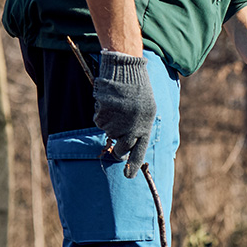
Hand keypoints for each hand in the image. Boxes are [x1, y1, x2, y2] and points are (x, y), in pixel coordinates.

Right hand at [93, 50, 156, 177]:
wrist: (126, 70)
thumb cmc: (138, 89)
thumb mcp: (147, 109)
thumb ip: (140, 127)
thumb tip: (129, 146)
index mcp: (146, 126)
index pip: (140, 151)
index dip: (133, 165)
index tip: (128, 176)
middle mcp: (132, 127)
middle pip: (121, 149)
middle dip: (118, 149)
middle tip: (116, 142)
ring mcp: (117, 122)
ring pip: (108, 133)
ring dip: (110, 124)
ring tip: (118, 108)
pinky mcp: (104, 115)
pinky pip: (99, 121)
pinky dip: (102, 114)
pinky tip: (109, 103)